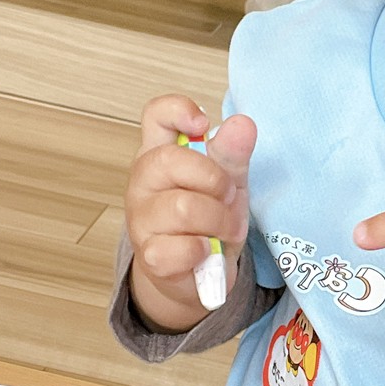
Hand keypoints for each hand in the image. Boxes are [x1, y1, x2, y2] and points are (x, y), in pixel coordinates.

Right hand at [124, 95, 256, 331]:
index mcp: (160, 154)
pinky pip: (183, 248)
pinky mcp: (150, 256)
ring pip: (183, 208)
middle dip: (214, 180)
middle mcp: (143, 183)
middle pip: (169, 160)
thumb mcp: (228, 182)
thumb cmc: (209, 220)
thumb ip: (233, 154)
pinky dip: (206, 251)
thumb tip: (243, 124)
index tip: (203, 126)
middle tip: (229, 196)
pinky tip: (207, 251)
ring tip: (227, 230)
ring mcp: (141, 220)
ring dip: (220, 221)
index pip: (155, 116)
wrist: (198, 274)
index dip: (178, 111)